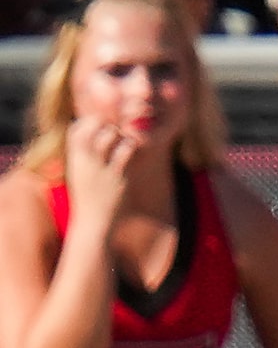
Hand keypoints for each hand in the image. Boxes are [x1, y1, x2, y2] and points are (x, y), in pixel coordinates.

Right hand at [60, 117, 142, 231]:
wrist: (94, 223)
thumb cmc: (89, 198)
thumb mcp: (79, 174)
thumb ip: (84, 156)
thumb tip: (95, 140)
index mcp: (74, 159)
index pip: (75, 128)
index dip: (89, 124)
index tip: (101, 132)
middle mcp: (85, 160)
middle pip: (93, 126)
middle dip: (108, 125)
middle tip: (118, 136)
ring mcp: (101, 167)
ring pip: (111, 134)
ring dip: (122, 135)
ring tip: (126, 145)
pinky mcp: (119, 176)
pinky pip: (126, 151)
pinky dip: (132, 146)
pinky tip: (134, 153)